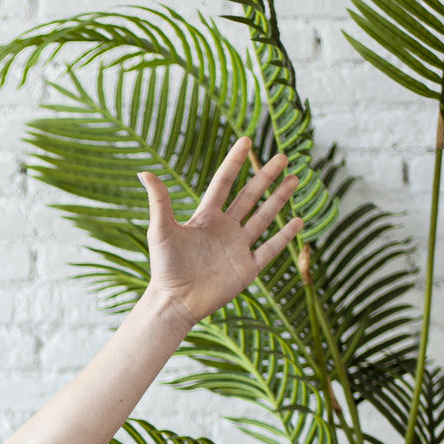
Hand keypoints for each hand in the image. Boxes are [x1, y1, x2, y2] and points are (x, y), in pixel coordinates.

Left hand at [138, 137, 304, 327]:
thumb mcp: (161, 230)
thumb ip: (159, 202)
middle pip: (250, 196)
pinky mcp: (247, 268)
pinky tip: (298, 221)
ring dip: (279, 199)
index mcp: (206, 217)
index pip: (224, 183)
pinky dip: (284, 236)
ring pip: (264, 217)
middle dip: (266, 176)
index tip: (246, 140)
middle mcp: (224, 229)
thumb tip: (144, 172)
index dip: (234, 162)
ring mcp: (238, 248)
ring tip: (295, 179)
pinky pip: (270, 249)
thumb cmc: (165, 267)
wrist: (175, 302)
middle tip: (284, 157)